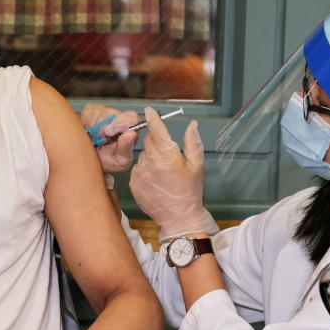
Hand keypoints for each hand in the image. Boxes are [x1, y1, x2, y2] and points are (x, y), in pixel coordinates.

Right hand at [80, 103, 139, 172]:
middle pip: (111, 113)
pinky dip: (84, 125)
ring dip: (92, 129)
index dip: (120, 124)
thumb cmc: (108, 160)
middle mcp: (119, 117)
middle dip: (102, 128)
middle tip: (98, 141)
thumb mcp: (119, 161)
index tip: (109, 133)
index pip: (131, 117)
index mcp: (130, 128)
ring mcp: (104, 111)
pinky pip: (86, 114)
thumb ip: (126, 148)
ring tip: (93, 140)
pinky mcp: (90, 110)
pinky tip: (87, 134)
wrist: (89, 161)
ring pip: (97, 113)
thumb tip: (131, 134)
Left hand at [130, 107, 217, 240]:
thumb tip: (192, 124)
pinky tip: (154, 181)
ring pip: (142, 155)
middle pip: (148, 141)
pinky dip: (144, 170)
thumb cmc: (190, 191)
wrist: (179, 218)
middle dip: (156, 142)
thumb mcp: (196, 166)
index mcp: (169, 157)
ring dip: (150, 158)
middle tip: (167, 155)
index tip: (149, 111)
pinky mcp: (133, 184)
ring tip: (162, 173)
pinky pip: (137, 168)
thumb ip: (192, 142)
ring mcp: (140, 174)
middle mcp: (152, 164)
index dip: (153, 119)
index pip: (157, 131)